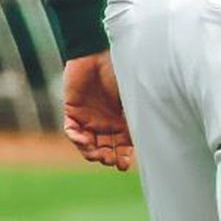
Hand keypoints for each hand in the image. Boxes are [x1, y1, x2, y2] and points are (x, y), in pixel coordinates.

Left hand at [62, 52, 133, 169]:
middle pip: (107, 148)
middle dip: (108, 158)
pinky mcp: (73, 111)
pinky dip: (76, 139)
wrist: (96, 53)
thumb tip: (148, 140)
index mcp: (124, 120)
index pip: (124, 145)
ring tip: (96, 154)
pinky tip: (84, 140)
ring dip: (91, 153)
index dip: (124, 158)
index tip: (124, 166)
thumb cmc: (119, 73)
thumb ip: (136, 118)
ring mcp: (89, 118)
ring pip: (88, 144)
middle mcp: (107, 122)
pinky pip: (72, 132)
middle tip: (110, 160)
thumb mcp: (132, 98)